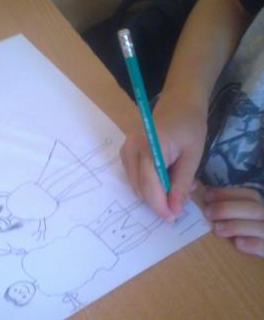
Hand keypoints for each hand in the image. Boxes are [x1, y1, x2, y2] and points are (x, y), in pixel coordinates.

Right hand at [120, 97, 206, 218]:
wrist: (179, 101)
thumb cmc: (189, 125)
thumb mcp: (193, 155)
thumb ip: (182, 183)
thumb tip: (174, 209)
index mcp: (151, 147)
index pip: (149, 184)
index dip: (160, 205)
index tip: (172, 218)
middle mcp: (132, 149)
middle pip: (140, 188)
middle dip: (160, 200)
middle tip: (183, 198)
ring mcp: (126, 150)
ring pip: (137, 185)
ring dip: (156, 193)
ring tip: (178, 185)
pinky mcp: (126, 153)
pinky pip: (135, 178)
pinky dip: (150, 184)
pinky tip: (167, 177)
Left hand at [204, 186, 263, 257]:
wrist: (262, 259)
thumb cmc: (242, 237)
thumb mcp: (235, 220)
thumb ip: (225, 210)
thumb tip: (205, 197)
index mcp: (258, 208)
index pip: (248, 195)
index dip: (227, 194)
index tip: (207, 196)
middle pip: (253, 208)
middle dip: (227, 208)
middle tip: (208, 213)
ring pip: (260, 226)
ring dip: (236, 226)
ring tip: (217, 229)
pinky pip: (262, 245)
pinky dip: (251, 244)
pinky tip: (237, 243)